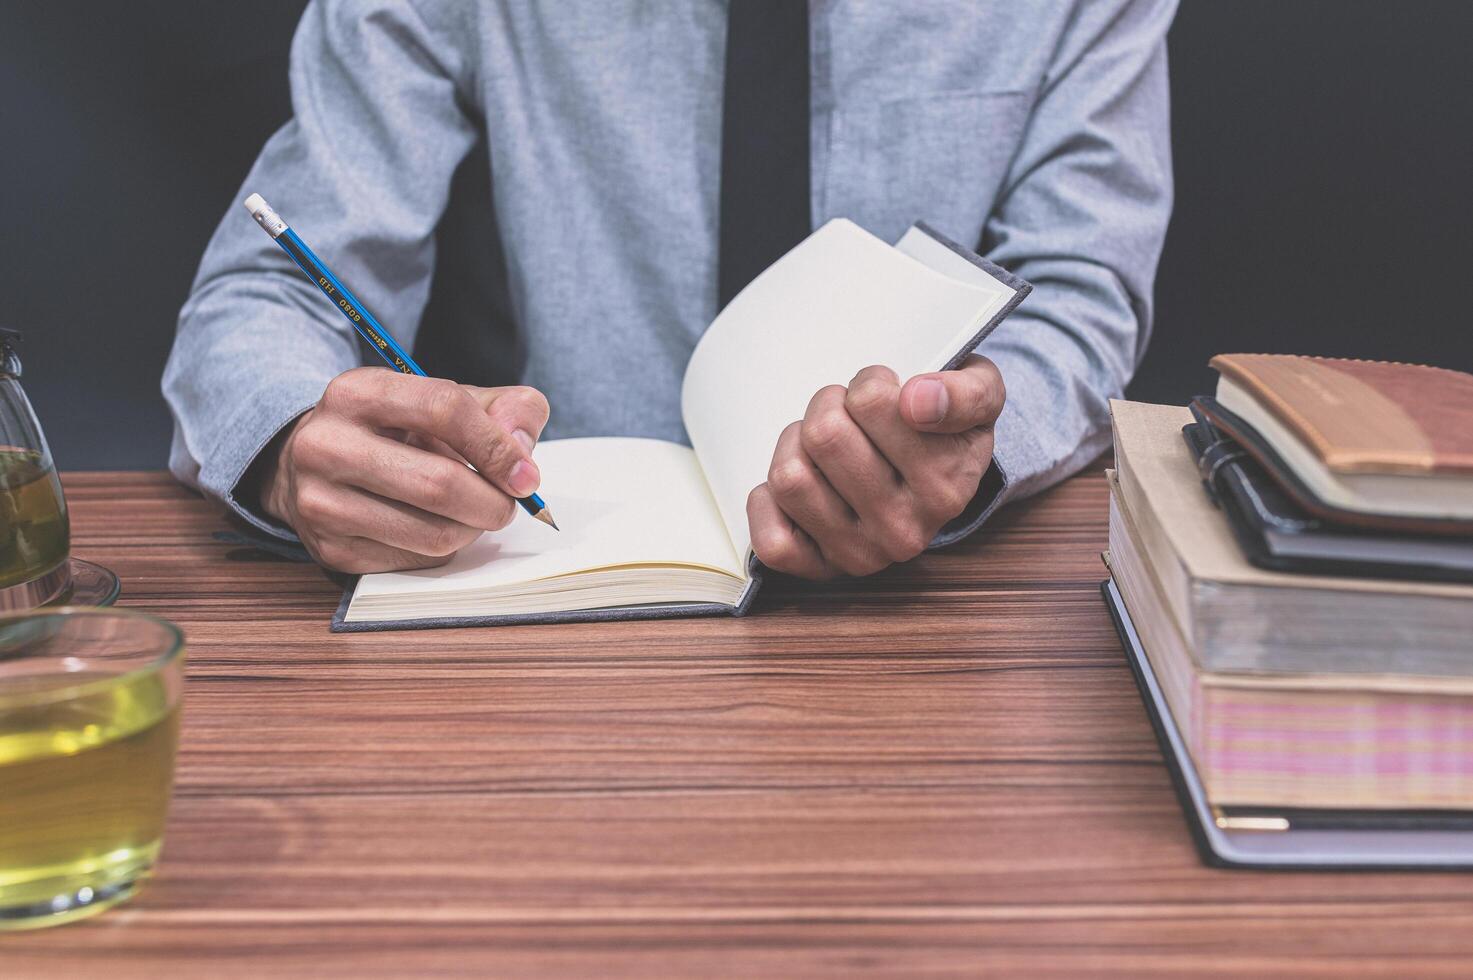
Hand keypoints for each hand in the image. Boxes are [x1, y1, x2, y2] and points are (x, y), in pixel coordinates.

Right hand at [257, 367, 549, 572]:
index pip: (445, 409)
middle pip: (440, 484)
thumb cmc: (398, 429)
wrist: (318, 464)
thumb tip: (522, 454)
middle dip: (493, 501)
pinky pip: (417, 562)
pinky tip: (433, 526)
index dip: (497, 445)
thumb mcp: (446, 399)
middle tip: (507, 504)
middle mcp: (326, 445)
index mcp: (357, 392)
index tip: (526, 475)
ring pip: (434, 534)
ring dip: (473, 530)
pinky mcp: (330, 550)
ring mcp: (321, 502)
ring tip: (472, 513)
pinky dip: (444, 549)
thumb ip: (504, 408)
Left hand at [747, 354, 1003, 578]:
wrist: (938, 480)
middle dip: (828, 409)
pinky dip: (768, 503)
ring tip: (823, 447)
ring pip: (789, 478)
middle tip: (848, 416)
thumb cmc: (946, 428)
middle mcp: (905, 531)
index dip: (870, 383)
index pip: (871, 400)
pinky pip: (770, 539)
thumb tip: (918, 401)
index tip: (887, 395)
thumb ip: (964, 391)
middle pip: (823, 435)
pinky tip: (801, 482)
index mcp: (946, 487)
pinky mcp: (819, 569)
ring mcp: (861, 555)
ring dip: (796, 448)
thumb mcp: (981, 395)